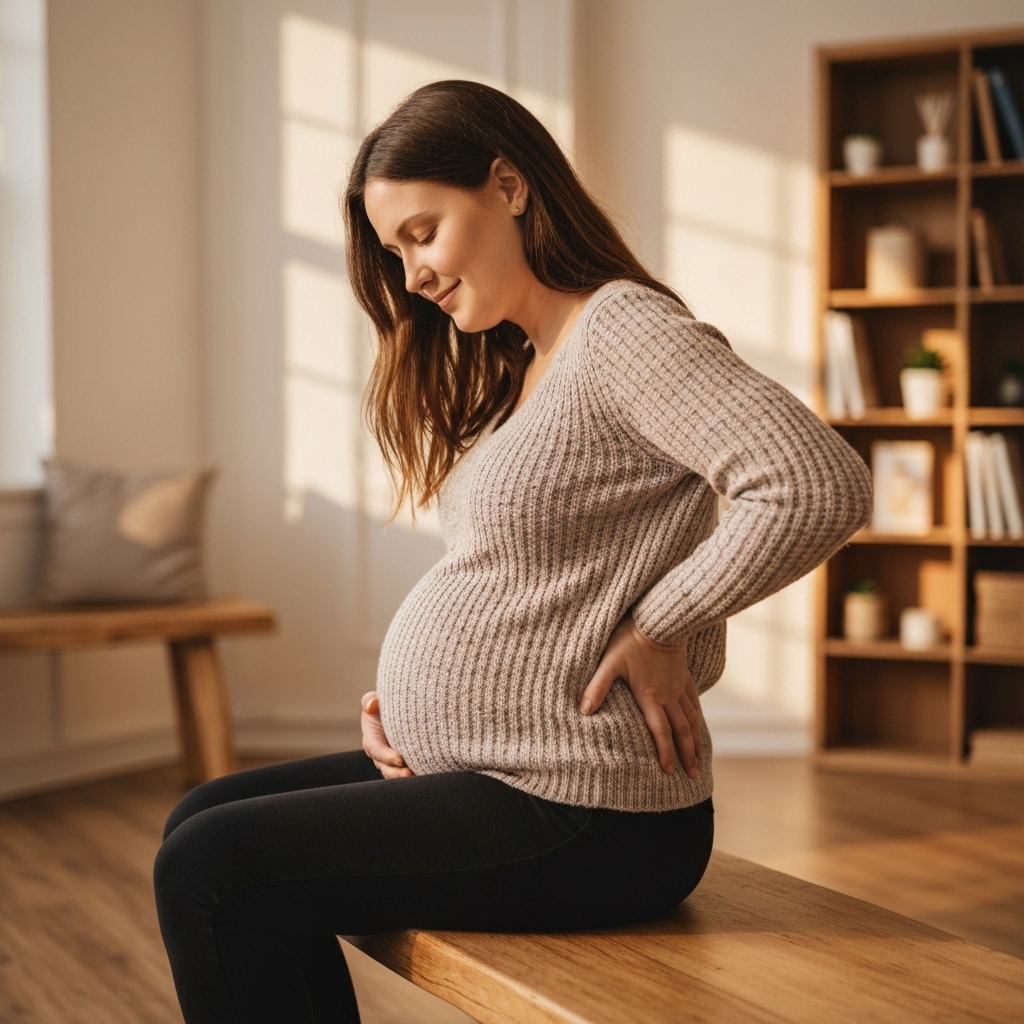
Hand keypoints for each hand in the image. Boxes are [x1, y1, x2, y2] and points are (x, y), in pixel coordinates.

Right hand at [361, 691, 413, 778]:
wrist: (397, 711)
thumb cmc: (383, 705)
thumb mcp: (374, 700)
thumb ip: (369, 700)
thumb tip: (372, 703)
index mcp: (371, 740)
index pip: (376, 750)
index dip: (386, 756)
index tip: (400, 759)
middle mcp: (380, 754)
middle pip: (386, 768)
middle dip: (397, 773)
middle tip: (410, 773)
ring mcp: (392, 761)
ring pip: (397, 774)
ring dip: (406, 777)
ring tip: (420, 776)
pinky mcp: (404, 763)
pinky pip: (408, 771)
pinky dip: (417, 774)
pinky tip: (429, 773)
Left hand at [580, 616, 702, 777]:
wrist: (660, 618)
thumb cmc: (630, 639)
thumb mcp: (609, 662)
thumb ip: (597, 687)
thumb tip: (584, 711)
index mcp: (650, 697)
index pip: (660, 732)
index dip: (665, 754)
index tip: (668, 772)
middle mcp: (669, 696)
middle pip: (681, 731)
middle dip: (687, 755)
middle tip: (692, 776)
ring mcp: (679, 686)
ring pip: (691, 719)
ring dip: (695, 741)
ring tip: (698, 759)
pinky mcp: (684, 676)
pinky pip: (694, 702)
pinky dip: (697, 717)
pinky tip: (698, 724)